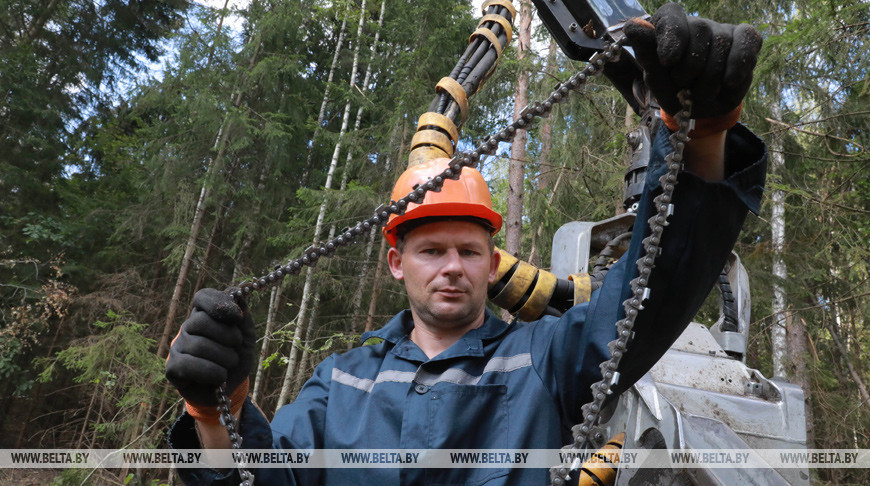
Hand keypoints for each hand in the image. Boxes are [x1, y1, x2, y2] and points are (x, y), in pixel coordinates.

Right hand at [166, 288, 255, 406]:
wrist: (228, 389)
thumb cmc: (234, 359)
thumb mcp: (246, 338)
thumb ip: (243, 317)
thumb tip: (238, 294)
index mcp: (206, 315)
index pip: (203, 297)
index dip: (219, 303)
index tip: (237, 317)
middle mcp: (188, 327)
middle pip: (202, 321)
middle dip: (228, 336)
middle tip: (236, 346)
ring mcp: (178, 346)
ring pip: (199, 345)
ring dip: (224, 358)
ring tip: (229, 365)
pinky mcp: (172, 367)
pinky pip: (189, 365)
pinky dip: (211, 372)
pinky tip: (219, 377)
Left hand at [624, 3, 762, 119]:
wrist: (701, 111)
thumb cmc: (673, 90)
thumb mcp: (656, 77)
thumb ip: (646, 51)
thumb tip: (633, 25)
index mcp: (668, 27)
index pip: (671, 14)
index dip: (671, 35)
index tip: (668, 61)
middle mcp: (695, 24)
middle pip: (699, 30)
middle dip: (690, 68)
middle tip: (684, 85)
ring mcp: (721, 30)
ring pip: (721, 42)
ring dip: (710, 78)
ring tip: (701, 92)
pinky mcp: (744, 39)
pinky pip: (746, 43)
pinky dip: (738, 65)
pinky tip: (728, 82)